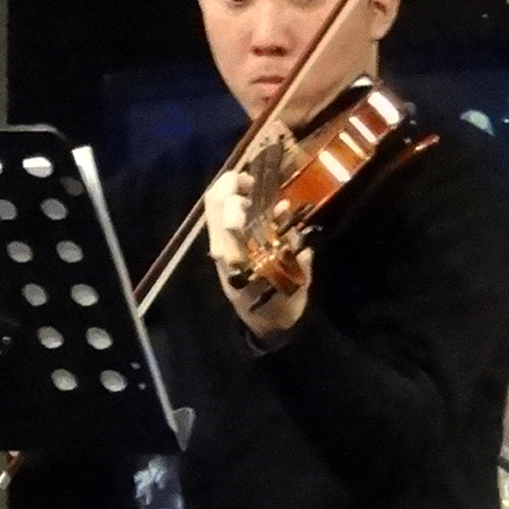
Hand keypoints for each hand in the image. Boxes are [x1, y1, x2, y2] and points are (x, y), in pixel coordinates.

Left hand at [202, 168, 310, 338]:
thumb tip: (289, 223)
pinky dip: (248, 209)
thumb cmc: (278, 305)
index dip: (236, 189)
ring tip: (264, 192)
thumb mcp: (291, 281)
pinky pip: (230, 222)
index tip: (255, 183)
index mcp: (233, 252)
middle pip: (216, 202)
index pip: (224, 209)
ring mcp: (223, 248)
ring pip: (219, 209)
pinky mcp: (229, 251)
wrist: (265, 327)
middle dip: (233, 183)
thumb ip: (292, 252)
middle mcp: (223, 246)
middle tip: (254, 181)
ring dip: (239, 194)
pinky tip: (275, 210)